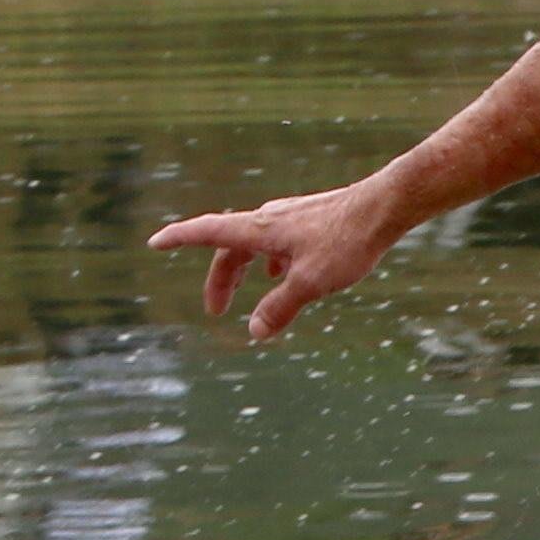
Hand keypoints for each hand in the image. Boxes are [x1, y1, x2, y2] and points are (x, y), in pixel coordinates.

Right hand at [148, 179, 407, 335]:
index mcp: (259, 230)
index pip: (207, 232)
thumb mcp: (310, 283)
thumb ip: (280, 308)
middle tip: (217, 310)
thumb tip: (255, 332)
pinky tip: (286, 273)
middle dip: (220, 279)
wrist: (385, 207)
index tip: (154, 242)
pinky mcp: (311, 219)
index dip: (178, 238)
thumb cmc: (347, 241)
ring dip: (245, 269)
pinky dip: (271, 260)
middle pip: (230, 247)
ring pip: (255, 243)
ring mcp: (290, 217)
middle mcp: (269, 219)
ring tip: (248, 296)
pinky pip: (279, 240)